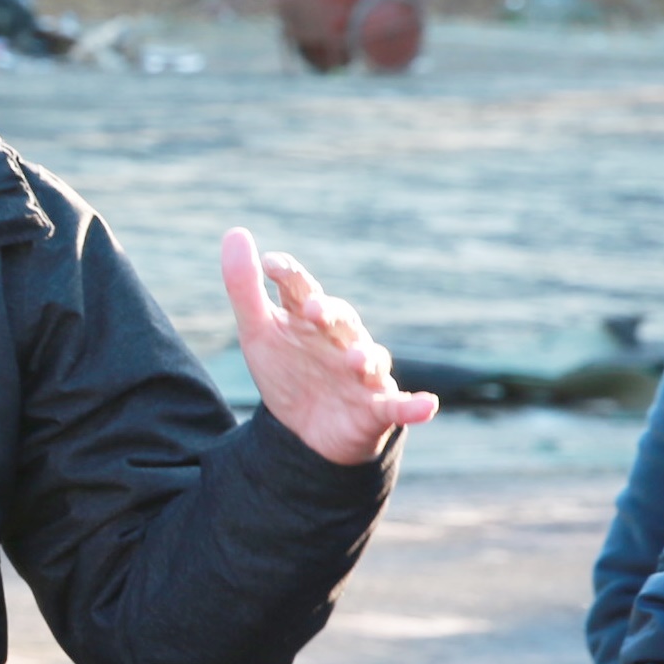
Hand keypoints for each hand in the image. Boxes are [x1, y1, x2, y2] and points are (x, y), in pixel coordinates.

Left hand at [220, 229, 437, 464]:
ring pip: (370, 359)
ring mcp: (362, 373)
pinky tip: (428, 404)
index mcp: (310, 317)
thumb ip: (244, 287)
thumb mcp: (258, 332)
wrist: (303, 430)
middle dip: (330, 313)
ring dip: (365, 357)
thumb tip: (235, 232)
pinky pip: (398, 405)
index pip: (301, 289)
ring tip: (355, 358)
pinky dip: (414, 405)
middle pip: (340, 319)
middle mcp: (342, 339)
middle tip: (312, 309)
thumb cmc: (286, 370)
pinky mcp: (377, 408)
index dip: (289, 276)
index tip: (270, 265)